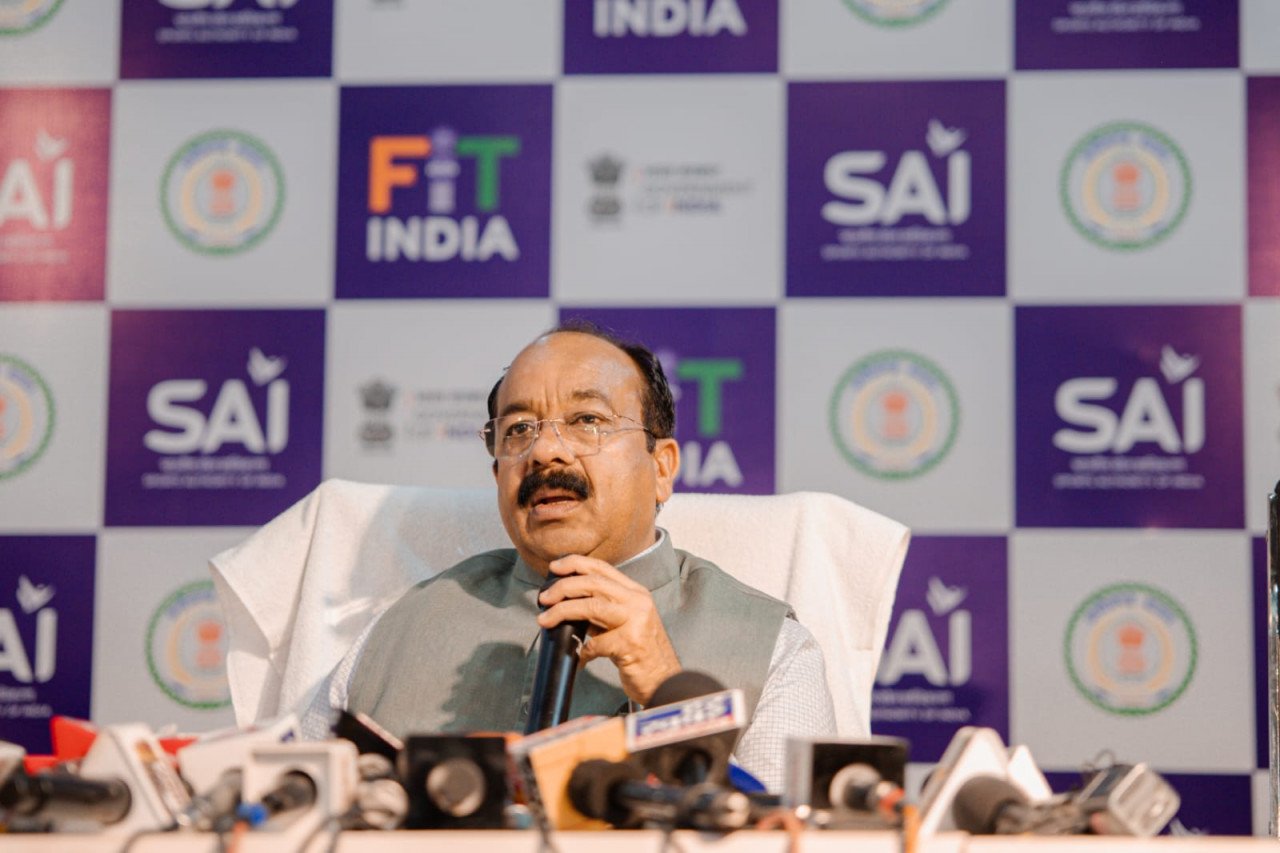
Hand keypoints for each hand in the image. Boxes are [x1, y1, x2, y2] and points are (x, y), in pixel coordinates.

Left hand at [536, 554, 681, 704]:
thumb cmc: (641, 653)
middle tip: (544, 597)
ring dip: (563, 611)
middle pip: (593, 583)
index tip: (554, 567)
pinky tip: (578, 658)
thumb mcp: (624, 624)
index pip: (602, 568)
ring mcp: (636, 621)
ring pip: (591, 606)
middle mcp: (638, 602)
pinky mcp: (630, 644)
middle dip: (563, 587)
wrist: (666, 681)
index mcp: (636, 593)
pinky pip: (596, 643)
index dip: (575, 563)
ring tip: (545, 620)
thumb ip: (602, 611)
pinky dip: (581, 650)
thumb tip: (567, 605)